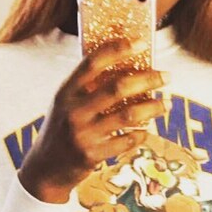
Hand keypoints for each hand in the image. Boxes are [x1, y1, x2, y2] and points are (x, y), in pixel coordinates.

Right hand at [18, 38, 168, 203]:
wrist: (45, 169)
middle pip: (118, 87)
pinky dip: (141, 134)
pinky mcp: (93, 155)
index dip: (118, 49)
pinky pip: (127, 141)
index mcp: (66, 92)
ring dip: (153, 107)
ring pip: (129, 115)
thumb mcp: (64, 104)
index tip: (141, 42)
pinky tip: (147, 130)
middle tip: (167, 76)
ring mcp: (84, 134)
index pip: (93, 62)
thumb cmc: (60, 130)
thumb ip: (86, 87)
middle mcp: (74, 111)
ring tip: (166, 103)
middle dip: (148, 79)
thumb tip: (125, 67)